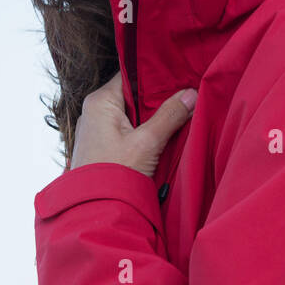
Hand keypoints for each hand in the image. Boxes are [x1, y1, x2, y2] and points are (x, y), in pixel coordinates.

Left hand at [69, 72, 196, 177]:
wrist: (94, 209)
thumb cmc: (114, 173)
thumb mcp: (147, 142)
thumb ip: (170, 115)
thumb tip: (191, 93)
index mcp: (100, 101)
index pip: (131, 75)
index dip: (156, 75)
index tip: (180, 75)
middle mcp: (95, 111)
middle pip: (134, 94)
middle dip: (159, 98)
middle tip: (186, 95)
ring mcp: (98, 129)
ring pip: (133, 114)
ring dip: (154, 116)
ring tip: (180, 113)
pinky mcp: (104, 145)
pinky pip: (128, 129)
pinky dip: (145, 130)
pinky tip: (163, 134)